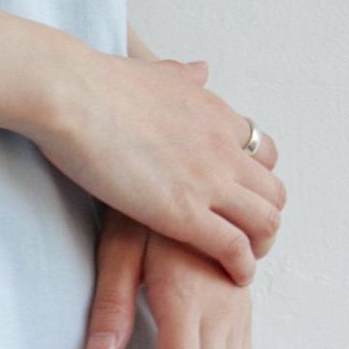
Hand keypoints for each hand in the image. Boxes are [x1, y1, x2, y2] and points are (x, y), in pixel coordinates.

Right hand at [32, 47, 284, 286]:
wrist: (75, 96)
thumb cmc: (100, 86)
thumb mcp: (157, 72)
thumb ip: (182, 78)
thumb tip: (200, 71)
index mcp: (215, 115)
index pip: (262, 153)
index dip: (255, 184)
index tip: (238, 204)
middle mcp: (223, 147)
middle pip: (273, 192)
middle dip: (265, 222)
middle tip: (244, 242)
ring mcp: (208, 181)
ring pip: (265, 222)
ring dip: (259, 247)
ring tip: (241, 265)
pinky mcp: (184, 213)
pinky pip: (234, 247)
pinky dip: (241, 267)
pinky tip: (232, 277)